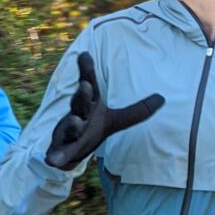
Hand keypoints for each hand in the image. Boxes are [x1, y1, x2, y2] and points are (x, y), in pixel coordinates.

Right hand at [45, 52, 164, 170]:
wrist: (68, 150)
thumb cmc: (91, 128)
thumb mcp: (116, 120)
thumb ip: (137, 110)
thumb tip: (162, 98)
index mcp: (90, 106)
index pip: (89, 86)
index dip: (88, 72)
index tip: (84, 55)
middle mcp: (77, 116)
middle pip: (80, 103)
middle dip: (82, 96)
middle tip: (86, 86)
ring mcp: (68, 133)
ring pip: (70, 127)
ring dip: (71, 125)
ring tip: (74, 122)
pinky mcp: (61, 150)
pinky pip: (59, 153)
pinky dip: (56, 156)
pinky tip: (52, 159)